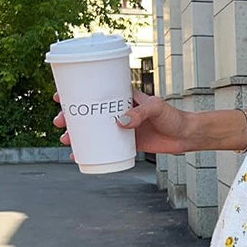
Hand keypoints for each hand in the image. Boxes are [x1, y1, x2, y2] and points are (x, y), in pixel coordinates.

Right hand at [53, 88, 190, 158]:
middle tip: (59, 122)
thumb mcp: (156, 109)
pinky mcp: (126, 144)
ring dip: (77, 134)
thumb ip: (139, 113)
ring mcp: (121, 128)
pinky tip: (79, 156)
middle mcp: (118, 112)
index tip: (60, 96)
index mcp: (123, 98)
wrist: (186, 135)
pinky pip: (104, 147)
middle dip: (70, 117)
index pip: (96, 91)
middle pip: (88, 112)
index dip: (76, 93)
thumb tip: (119, 122)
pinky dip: (91, 151)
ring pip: (93, 130)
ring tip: (66, 139)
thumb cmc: (173, 116)